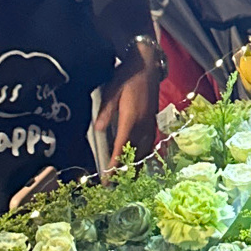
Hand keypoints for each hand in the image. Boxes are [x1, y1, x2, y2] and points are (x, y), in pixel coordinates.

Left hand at [95, 44, 161, 171]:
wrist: (148, 65)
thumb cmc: (128, 76)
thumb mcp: (111, 90)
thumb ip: (105, 111)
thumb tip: (98, 129)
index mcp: (131, 118)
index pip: (122, 146)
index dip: (115, 164)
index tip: (108, 177)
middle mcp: (143, 124)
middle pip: (135, 153)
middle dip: (125, 171)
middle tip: (115, 186)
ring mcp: (149, 123)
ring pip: (144, 151)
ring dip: (136, 166)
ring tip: (129, 180)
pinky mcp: (152, 121)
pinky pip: (149, 144)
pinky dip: (144, 156)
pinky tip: (140, 162)